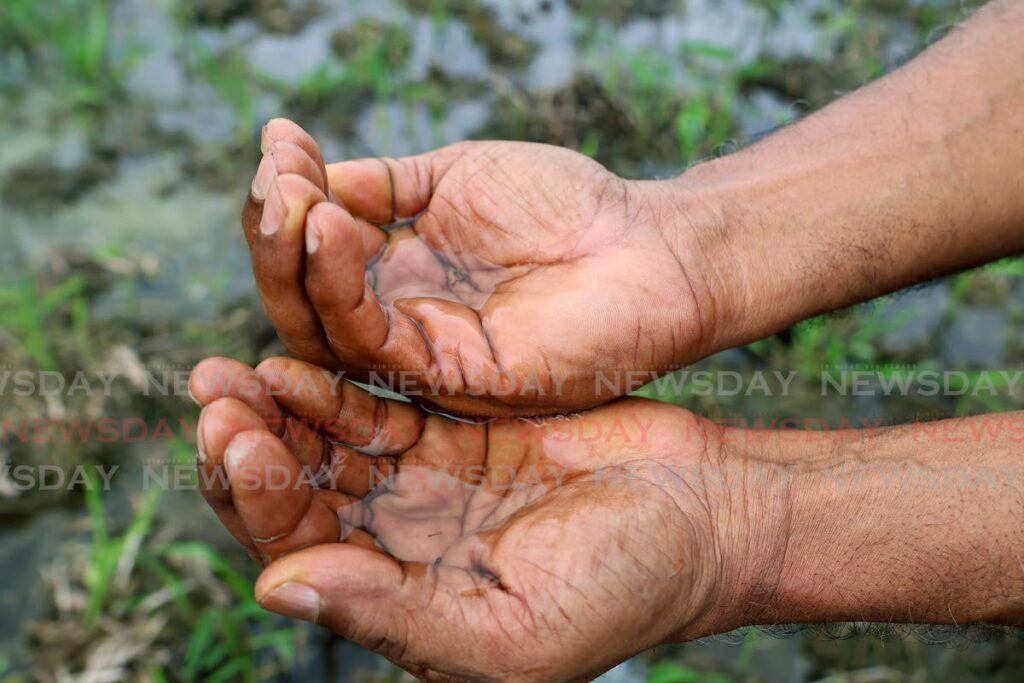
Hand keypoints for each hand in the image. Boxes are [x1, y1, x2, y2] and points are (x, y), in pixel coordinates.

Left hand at [189, 356, 773, 680]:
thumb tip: (274, 590)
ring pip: (324, 443)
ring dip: (279, 403)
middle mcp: (395, 545)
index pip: (297, 552)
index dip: (256, 498)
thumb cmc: (626, 587)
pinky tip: (303, 351)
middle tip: (211, 386)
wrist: (704, 518)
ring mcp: (420, 485)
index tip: (233, 438)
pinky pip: (374, 405)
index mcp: (398, 601)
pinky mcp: (452, 432)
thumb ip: (392, 616)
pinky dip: (336, 380)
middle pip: (293, 493)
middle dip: (246, 442)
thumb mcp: (511, 633)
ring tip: (239, 363)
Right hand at [242, 119, 724, 415]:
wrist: (645, 244)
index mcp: (395, 276)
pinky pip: (375, 344)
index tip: (278, 141)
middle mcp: (398, 321)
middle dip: (273, 239)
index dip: (285, 203)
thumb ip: (383, 186)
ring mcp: (420, 354)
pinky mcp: (450, 378)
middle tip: (271, 178)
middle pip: (301, 302)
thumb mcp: (455, 178)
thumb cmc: (563, 206)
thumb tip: (304, 173)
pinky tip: (330, 228)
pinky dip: (340, 288)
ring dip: (294, 261)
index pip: (311, 253)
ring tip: (291, 197)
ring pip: (323, 330)